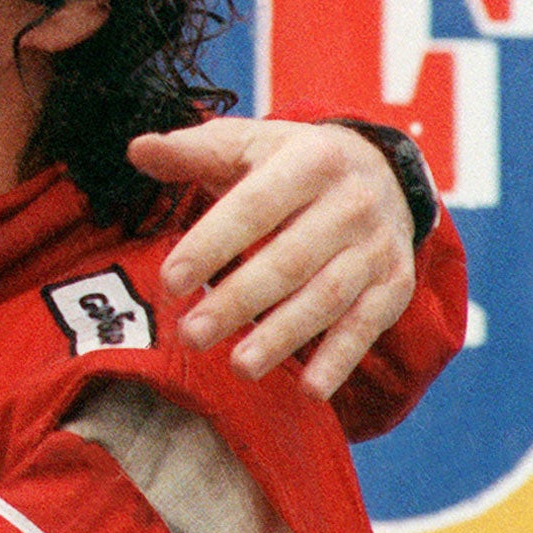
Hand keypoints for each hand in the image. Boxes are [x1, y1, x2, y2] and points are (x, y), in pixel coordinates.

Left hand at [130, 117, 416, 399]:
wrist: (380, 168)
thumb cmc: (289, 161)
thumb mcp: (246, 143)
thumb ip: (192, 151)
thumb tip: (137, 150)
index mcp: (309, 161)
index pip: (252, 208)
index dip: (211, 245)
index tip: (168, 282)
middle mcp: (351, 203)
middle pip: (289, 260)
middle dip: (238, 302)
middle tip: (192, 336)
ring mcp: (377, 246)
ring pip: (328, 297)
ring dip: (283, 336)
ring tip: (239, 365)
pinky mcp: (395, 282)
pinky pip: (368, 325)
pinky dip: (341, 359)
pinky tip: (311, 389)